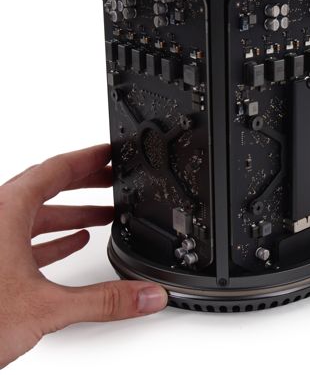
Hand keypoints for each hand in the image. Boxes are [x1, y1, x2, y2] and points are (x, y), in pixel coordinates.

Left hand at [0, 144, 167, 367]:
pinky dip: (53, 237)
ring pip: (34, 214)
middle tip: (114, 177)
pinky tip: (74, 243)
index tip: (109, 151)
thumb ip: (103, 301)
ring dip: (71, 211)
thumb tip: (145, 294)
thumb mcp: (45, 308)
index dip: (86, 158)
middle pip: (45, 187)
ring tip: (103, 213)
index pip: (53, 170)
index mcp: (4, 214)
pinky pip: (25, 238)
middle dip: (85, 182)